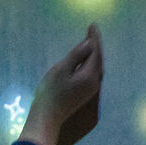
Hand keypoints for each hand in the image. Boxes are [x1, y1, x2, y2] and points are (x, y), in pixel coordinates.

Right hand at [20, 23, 102, 144]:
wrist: (46, 119)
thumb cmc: (50, 93)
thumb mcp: (61, 70)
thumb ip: (76, 56)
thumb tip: (90, 43)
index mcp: (90, 76)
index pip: (95, 53)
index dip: (94, 38)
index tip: (92, 25)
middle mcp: (94, 84)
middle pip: (98, 61)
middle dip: (96, 46)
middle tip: (92, 31)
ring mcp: (90, 92)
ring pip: (96, 69)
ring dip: (94, 55)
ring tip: (90, 44)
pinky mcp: (84, 97)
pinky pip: (92, 75)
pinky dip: (90, 64)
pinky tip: (84, 63)